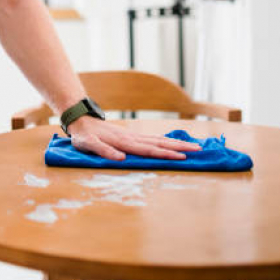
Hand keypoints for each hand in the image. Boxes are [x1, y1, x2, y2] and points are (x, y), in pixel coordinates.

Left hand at [68, 116, 201, 160]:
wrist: (82, 121)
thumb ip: (103, 150)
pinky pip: (152, 139)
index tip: (182, 157)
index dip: (165, 154)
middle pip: (159, 143)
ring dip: (176, 143)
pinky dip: (165, 141)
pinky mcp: (131, 136)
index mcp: (124, 142)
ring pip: (158, 140)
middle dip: (179, 147)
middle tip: (198, 150)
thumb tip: (121, 158)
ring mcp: (133, 136)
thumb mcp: (88, 144)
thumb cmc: (84, 136)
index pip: (149, 150)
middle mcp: (132, 138)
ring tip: (193, 146)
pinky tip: (173, 143)